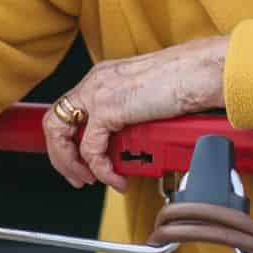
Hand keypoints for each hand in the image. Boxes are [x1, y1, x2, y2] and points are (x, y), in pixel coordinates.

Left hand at [42, 36, 227, 191]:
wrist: (198, 72)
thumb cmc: (184, 82)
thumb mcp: (146, 99)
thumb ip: (129, 116)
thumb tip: (128, 144)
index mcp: (102, 78)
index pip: (67, 111)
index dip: (67, 140)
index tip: (80, 161)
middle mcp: (94, 82)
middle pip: (54, 123)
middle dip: (62, 157)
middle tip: (79, 177)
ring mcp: (97, 93)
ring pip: (60, 135)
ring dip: (72, 164)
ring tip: (91, 180)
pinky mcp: (107, 108)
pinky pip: (91, 149)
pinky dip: (100, 169)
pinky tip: (115, 177)